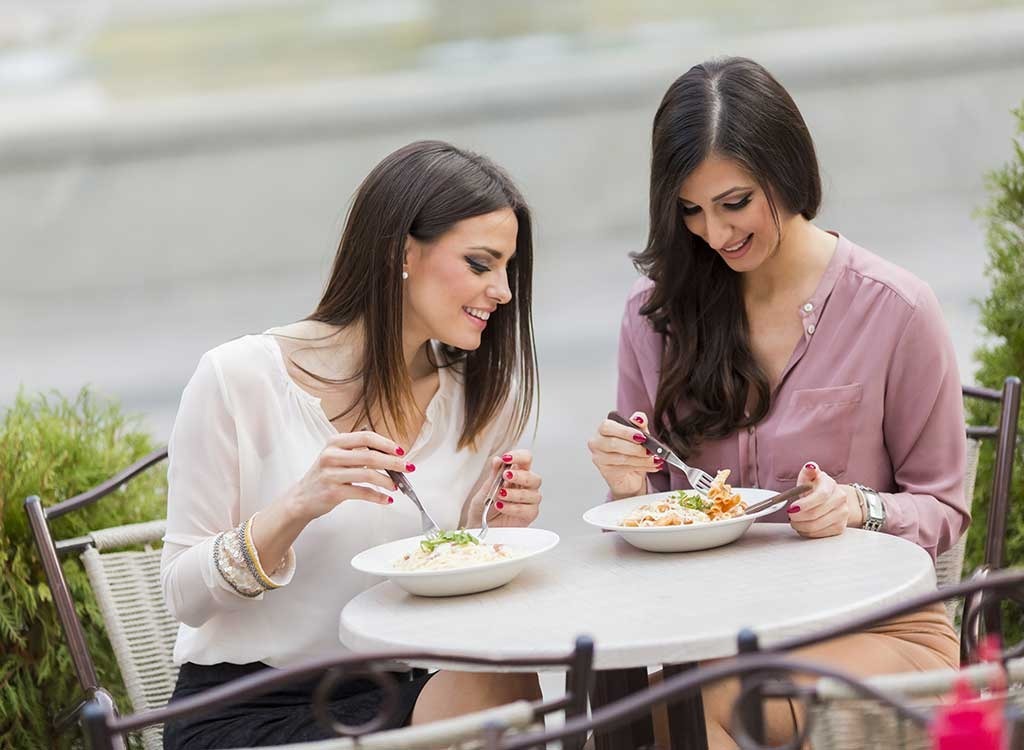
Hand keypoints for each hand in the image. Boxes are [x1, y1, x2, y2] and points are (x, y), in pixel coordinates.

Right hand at [284, 431, 410, 522]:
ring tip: (397, 486)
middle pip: (370, 456)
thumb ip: (359, 452)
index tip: (400, 451)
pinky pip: (362, 493)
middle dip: (393, 463)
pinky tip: (386, 499)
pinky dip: (378, 497)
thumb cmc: (324, 476)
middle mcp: (331, 455)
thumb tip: (391, 456)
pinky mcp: (333, 492)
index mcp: (335, 442)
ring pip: (368, 475)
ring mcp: (331, 474)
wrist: (302, 498)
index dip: (386, 444)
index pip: (366, 437)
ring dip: (387, 481)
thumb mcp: (337, 457)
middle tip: (407, 467)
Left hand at [466, 449, 541, 527]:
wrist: (478, 526)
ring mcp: (529, 501)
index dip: (519, 456)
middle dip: (520, 476)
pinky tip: (501, 506)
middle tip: (505, 477)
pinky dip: (513, 508)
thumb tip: (498, 460)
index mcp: (517, 473)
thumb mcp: (485, 488)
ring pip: (533, 494)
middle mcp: (526, 486)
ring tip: (500, 495)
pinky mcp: (529, 515)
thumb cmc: (483, 506)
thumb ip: (494, 474)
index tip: (507, 458)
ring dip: (515, 494)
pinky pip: (528, 510)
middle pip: (535, 477)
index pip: (526, 459)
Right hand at [587, 410, 662, 498]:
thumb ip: (639, 424)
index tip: (641, 436)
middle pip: (613, 443)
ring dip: (642, 459)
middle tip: (649, 450)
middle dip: (635, 448)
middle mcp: (597, 443)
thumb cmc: (632, 451)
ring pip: (621, 458)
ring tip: (654, 459)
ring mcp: (600, 458)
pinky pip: (625, 468)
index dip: (625, 431)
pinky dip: (642, 467)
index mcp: (603, 429)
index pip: (607, 427)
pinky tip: (652, 466)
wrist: (630, 475)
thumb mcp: (639, 435)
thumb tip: (639, 418)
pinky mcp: (607, 472)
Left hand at [787, 461, 862, 537]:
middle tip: (790, 515)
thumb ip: (808, 472)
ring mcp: (842, 514)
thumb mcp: (810, 478)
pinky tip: (803, 526)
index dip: (805, 504)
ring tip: (795, 521)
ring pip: (816, 526)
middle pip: (816, 513)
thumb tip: (810, 467)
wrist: (833, 499)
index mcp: (831, 485)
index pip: (821, 496)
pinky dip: (807, 532)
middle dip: (798, 517)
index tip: (792, 508)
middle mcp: (840, 499)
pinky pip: (820, 534)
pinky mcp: (840, 528)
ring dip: (800, 526)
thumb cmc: (816, 488)